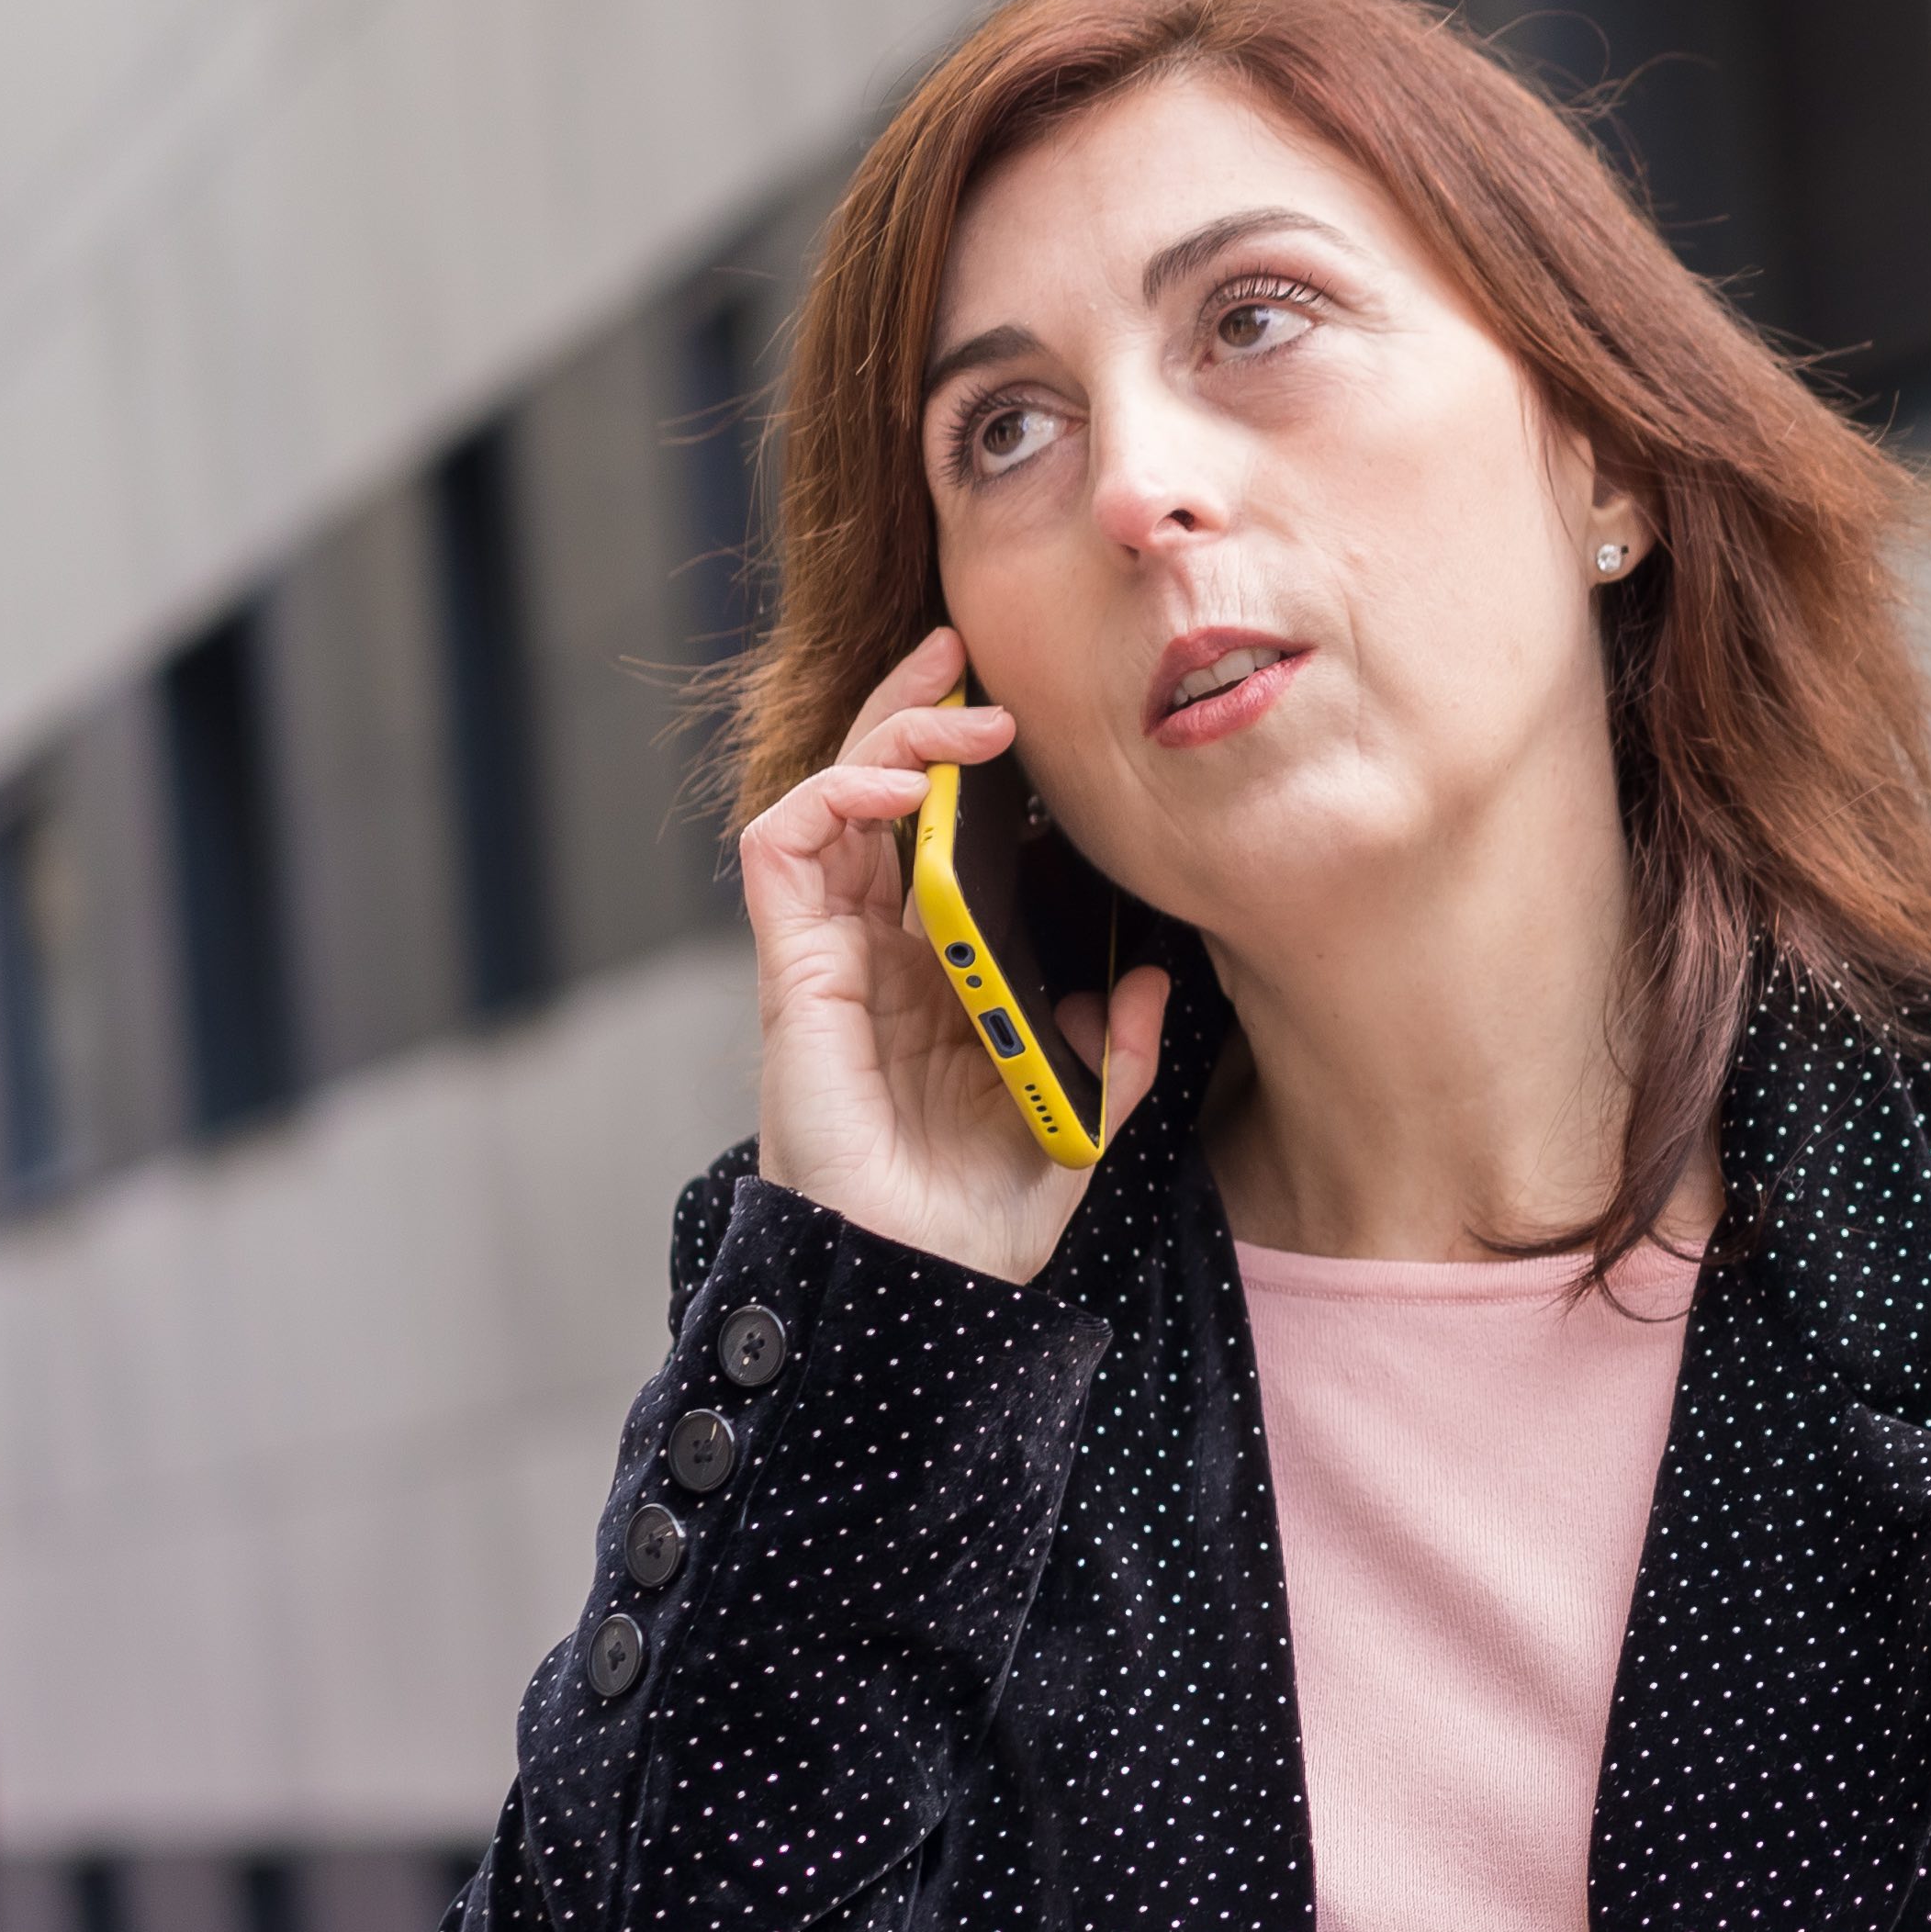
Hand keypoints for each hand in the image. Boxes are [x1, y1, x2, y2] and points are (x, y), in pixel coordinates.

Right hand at [743, 628, 1172, 1287]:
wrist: (922, 1281)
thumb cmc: (985, 1217)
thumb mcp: (1084, 1124)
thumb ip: (1118, 1055)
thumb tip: (1147, 981)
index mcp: (942, 972)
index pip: (940, 835)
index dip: (964, 767)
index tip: (1025, 712)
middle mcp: (879, 951)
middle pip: (879, 794)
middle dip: (916, 710)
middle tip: (968, 650)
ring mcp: (830, 956)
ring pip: (830, 800)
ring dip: (886, 737)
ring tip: (959, 714)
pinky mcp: (792, 971)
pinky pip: (783, 851)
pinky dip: (832, 796)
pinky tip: (899, 790)